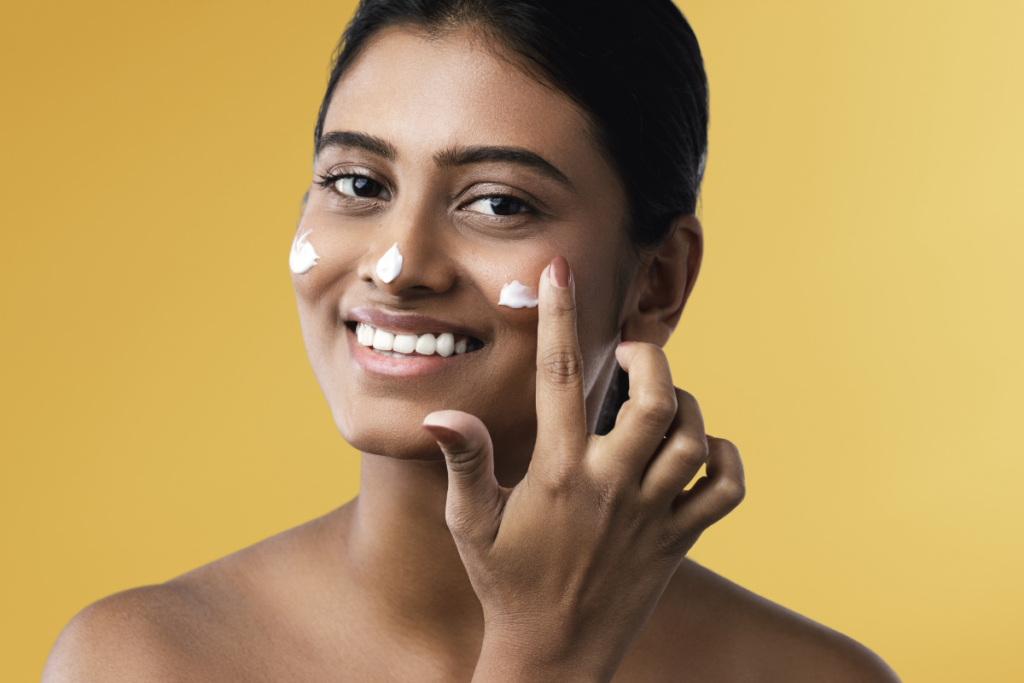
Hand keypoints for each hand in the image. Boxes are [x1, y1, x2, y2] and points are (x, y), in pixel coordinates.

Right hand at [422, 256, 744, 682]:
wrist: (555, 656)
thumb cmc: (506, 584)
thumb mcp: (471, 525)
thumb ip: (464, 462)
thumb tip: (440, 415)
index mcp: (558, 473)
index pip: (560, 378)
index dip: (560, 317)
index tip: (560, 271)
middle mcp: (611, 487)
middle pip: (654, 400)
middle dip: (650, 359)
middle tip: (634, 353)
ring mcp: (652, 516)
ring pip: (692, 438)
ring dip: (686, 405)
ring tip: (662, 401)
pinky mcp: (680, 541)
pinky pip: (726, 490)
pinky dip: (724, 460)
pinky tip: (700, 450)